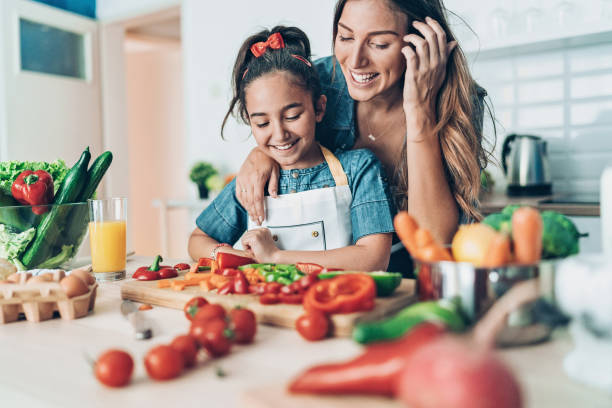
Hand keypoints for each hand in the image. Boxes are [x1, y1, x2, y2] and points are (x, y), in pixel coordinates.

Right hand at [235, 148, 279, 224]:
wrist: (258, 151)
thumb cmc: (269, 161)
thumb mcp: (275, 171)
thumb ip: (274, 184)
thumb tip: (274, 197)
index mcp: (257, 178)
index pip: (257, 198)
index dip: (259, 210)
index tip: (262, 218)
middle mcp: (248, 180)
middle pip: (250, 201)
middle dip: (254, 213)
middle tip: (257, 222)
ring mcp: (241, 179)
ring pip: (244, 198)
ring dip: (248, 209)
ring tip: (253, 217)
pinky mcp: (239, 179)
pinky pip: (239, 193)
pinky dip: (243, 202)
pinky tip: (247, 208)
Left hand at [241, 228, 279, 262]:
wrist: (274, 258)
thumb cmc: (268, 254)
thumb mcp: (261, 243)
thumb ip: (255, 238)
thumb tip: (244, 239)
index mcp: (264, 230)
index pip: (250, 233)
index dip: (251, 242)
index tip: (257, 247)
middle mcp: (262, 230)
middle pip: (246, 234)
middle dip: (248, 243)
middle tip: (256, 249)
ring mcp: (258, 233)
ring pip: (244, 238)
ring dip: (247, 246)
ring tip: (255, 250)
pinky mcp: (255, 237)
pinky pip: (243, 241)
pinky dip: (246, 248)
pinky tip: (254, 250)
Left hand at [401, 17, 456, 134]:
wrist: (422, 106)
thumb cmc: (429, 89)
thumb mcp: (441, 72)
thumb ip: (446, 56)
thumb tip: (453, 43)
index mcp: (442, 61)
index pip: (442, 37)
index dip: (435, 25)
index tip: (427, 20)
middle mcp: (436, 64)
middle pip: (432, 37)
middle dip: (423, 26)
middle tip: (414, 24)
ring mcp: (425, 69)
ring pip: (422, 44)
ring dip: (413, 37)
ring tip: (407, 37)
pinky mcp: (414, 75)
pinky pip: (411, 55)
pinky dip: (407, 49)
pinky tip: (404, 49)